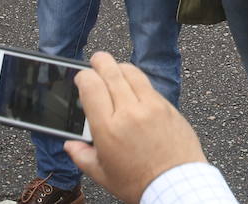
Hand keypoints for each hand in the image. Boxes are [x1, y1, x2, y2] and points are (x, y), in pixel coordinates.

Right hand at [64, 53, 206, 203]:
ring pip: (132, 73)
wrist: (177, 186)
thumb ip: (82, 157)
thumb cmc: (141, 184)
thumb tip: (70, 145)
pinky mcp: (168, 107)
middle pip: (111, 72)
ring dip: (120, 67)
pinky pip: (149, 85)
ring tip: (115, 69)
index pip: (91, 87)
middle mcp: (129, 112)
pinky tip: (134, 86)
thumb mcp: (104, 176)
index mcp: (108, 129)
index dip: (83, 76)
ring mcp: (151, 107)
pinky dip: (138, 81)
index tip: (81, 77)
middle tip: (96, 60)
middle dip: (100, 62)